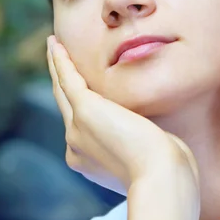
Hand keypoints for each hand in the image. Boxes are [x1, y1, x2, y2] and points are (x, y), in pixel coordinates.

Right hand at [46, 36, 198, 195]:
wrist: (161, 175)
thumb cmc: (165, 170)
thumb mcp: (147, 157)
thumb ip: (136, 144)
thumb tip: (143, 135)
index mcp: (89, 161)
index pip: (81, 126)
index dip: (81, 103)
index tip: (83, 85)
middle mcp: (76, 147)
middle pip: (65, 105)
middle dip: (61, 81)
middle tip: (57, 59)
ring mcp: (76, 129)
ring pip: (63, 89)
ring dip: (57, 65)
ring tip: (54, 45)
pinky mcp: (85, 110)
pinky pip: (67, 79)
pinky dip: (60, 61)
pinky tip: (56, 43)